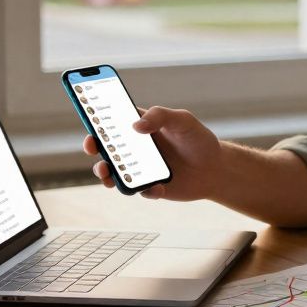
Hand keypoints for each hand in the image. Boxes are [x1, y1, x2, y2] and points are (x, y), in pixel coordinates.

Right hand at [82, 106, 222, 200]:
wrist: (216, 169)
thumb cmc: (198, 140)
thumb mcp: (183, 120)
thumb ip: (160, 116)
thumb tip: (135, 126)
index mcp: (141, 127)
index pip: (113, 121)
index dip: (97, 120)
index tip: (90, 121)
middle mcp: (137, 148)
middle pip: (106, 147)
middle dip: (94, 147)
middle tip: (92, 148)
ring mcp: (141, 169)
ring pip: (114, 172)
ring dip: (106, 174)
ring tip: (108, 175)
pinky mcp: (151, 187)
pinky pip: (140, 190)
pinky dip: (145, 190)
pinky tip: (158, 187)